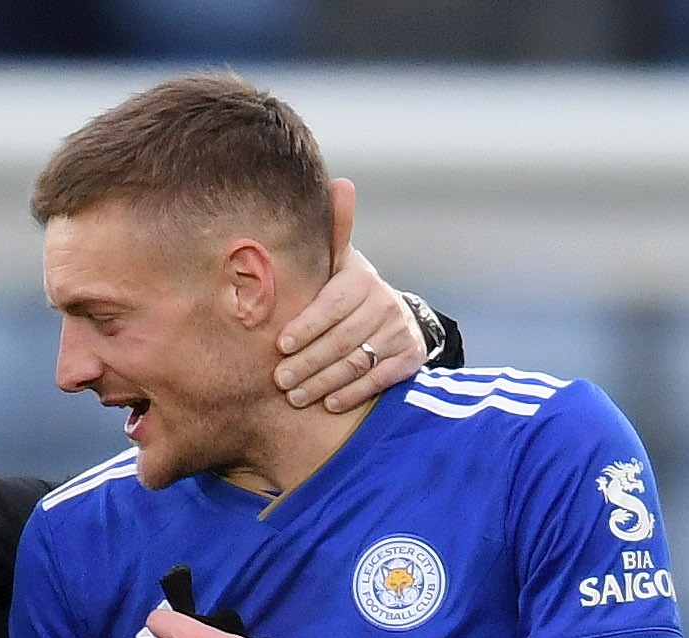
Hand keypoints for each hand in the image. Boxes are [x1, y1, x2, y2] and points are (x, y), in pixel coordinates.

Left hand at [272, 178, 428, 414]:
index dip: (308, 326)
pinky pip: (379, 379)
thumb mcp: (337, 261)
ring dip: (324, 383)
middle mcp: (384, 302)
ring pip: (357, 362)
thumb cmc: (344, 289)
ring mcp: (398, 330)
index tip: (281, 345)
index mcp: (361, 278)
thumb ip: (332, 232)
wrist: (388, 315)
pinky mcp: (409, 357)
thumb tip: (341, 183)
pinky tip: (328, 404)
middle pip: (342, 339)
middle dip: (308, 363)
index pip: (333, 304)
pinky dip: (352, 393)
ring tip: (296, 397)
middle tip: (280, 381)